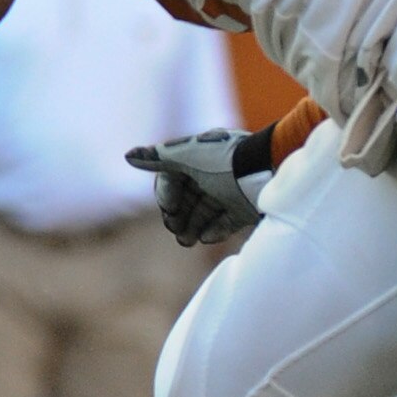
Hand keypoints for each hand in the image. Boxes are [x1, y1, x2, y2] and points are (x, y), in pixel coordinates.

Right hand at [124, 126, 271, 246]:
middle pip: (187, 198)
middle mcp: (213, 174)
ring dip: (192, 226)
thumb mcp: (187, 156)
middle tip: (175, 229)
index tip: (168, 206)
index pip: (173, 178)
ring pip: (204, 212)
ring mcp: (230, 192)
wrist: (268, 169)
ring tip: (187, 241)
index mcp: (198, 157)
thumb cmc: (224, 159)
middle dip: (178, 215)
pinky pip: (225, 222)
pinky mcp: (245, 208)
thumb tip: (128, 156)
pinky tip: (207, 238)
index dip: (166, 193)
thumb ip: (157, 158)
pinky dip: (215, 231)